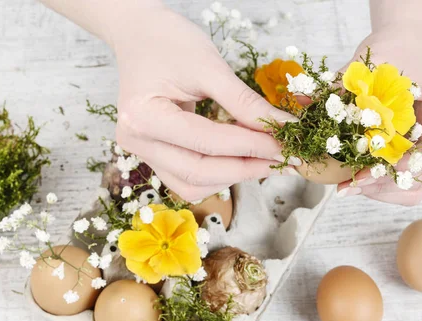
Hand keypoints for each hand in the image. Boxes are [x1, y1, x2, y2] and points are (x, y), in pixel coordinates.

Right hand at [108, 3, 297, 200]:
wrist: (140, 34)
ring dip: (231, 177)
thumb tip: (282, 127)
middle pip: (197, 173)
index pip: (206, 142)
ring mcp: (142, 152)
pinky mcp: (154, 155)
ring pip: (192, 185)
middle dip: (245, 168)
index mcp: (142, 116)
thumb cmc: (169, 41)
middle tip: (282, 159)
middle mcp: (136, 141)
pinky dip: (217, 175)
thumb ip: (245, 103)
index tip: (284, 143)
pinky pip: (187, 178)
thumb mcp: (210, 66)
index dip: (250, 146)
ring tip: (265, 161)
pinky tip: (242, 160)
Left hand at [337, 26, 421, 204]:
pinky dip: (377, 183)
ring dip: (379, 190)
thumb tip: (304, 100)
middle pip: (420, 181)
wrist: (404, 44)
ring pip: (410, 189)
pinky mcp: (413, 152)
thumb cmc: (394, 48)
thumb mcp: (371, 62)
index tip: (367, 173)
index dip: (399, 170)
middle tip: (350, 184)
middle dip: (383, 187)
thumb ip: (341, 84)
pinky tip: (352, 177)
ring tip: (348, 184)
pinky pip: (399, 180)